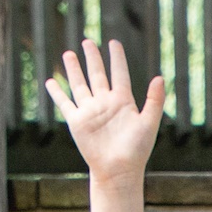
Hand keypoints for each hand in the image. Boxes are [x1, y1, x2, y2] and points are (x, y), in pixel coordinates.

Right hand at [45, 41, 166, 181]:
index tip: (113, 43)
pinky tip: (51, 81)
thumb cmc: (137, 150)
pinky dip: (57, 92)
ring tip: (68, 54)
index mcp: (123, 101)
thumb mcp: (149, 123)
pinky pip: (65, 103)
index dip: (117, 58)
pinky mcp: (77, 121)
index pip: (119, 73)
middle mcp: (105, 103)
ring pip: (80, 84)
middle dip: (92, 58)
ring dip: (74, 69)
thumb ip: (154, 100)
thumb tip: (160, 77)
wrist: (118, 170)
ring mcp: (90, 111)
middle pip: (97, 74)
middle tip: (87, 41)